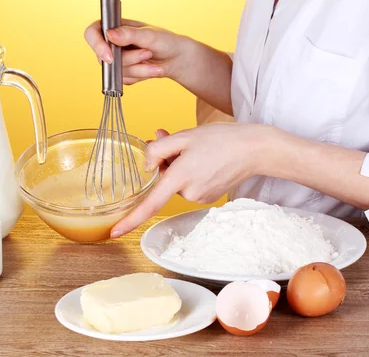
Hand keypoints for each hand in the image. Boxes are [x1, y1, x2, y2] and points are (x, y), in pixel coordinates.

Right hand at [84, 19, 192, 84]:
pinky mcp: (123, 73)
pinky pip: (124, 80)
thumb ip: (129, 34)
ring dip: (138, 68)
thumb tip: (110, 35)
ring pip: (116, 71)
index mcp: (114, 27)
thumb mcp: (149, 34)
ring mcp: (116, 59)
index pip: (92, 33)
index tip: (109, 56)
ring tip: (152, 59)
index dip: (96, 45)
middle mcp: (112, 43)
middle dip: (128, 59)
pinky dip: (140, 75)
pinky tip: (151, 69)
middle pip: (105, 57)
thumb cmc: (165, 41)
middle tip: (147, 53)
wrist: (176, 58)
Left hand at [110, 123, 274, 237]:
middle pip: (164, 181)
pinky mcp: (207, 197)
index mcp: (180, 177)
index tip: (114, 232)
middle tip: (176, 142)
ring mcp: (199, 197)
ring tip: (198, 150)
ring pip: (176, 182)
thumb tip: (147, 165)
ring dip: (179, 166)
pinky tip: (205, 159)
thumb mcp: (185, 136)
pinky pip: (189, 184)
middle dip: (165, 163)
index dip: (130, 219)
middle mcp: (189, 192)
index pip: (150, 204)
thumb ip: (158, 149)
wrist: (254, 149)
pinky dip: (190, 172)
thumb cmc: (221, 139)